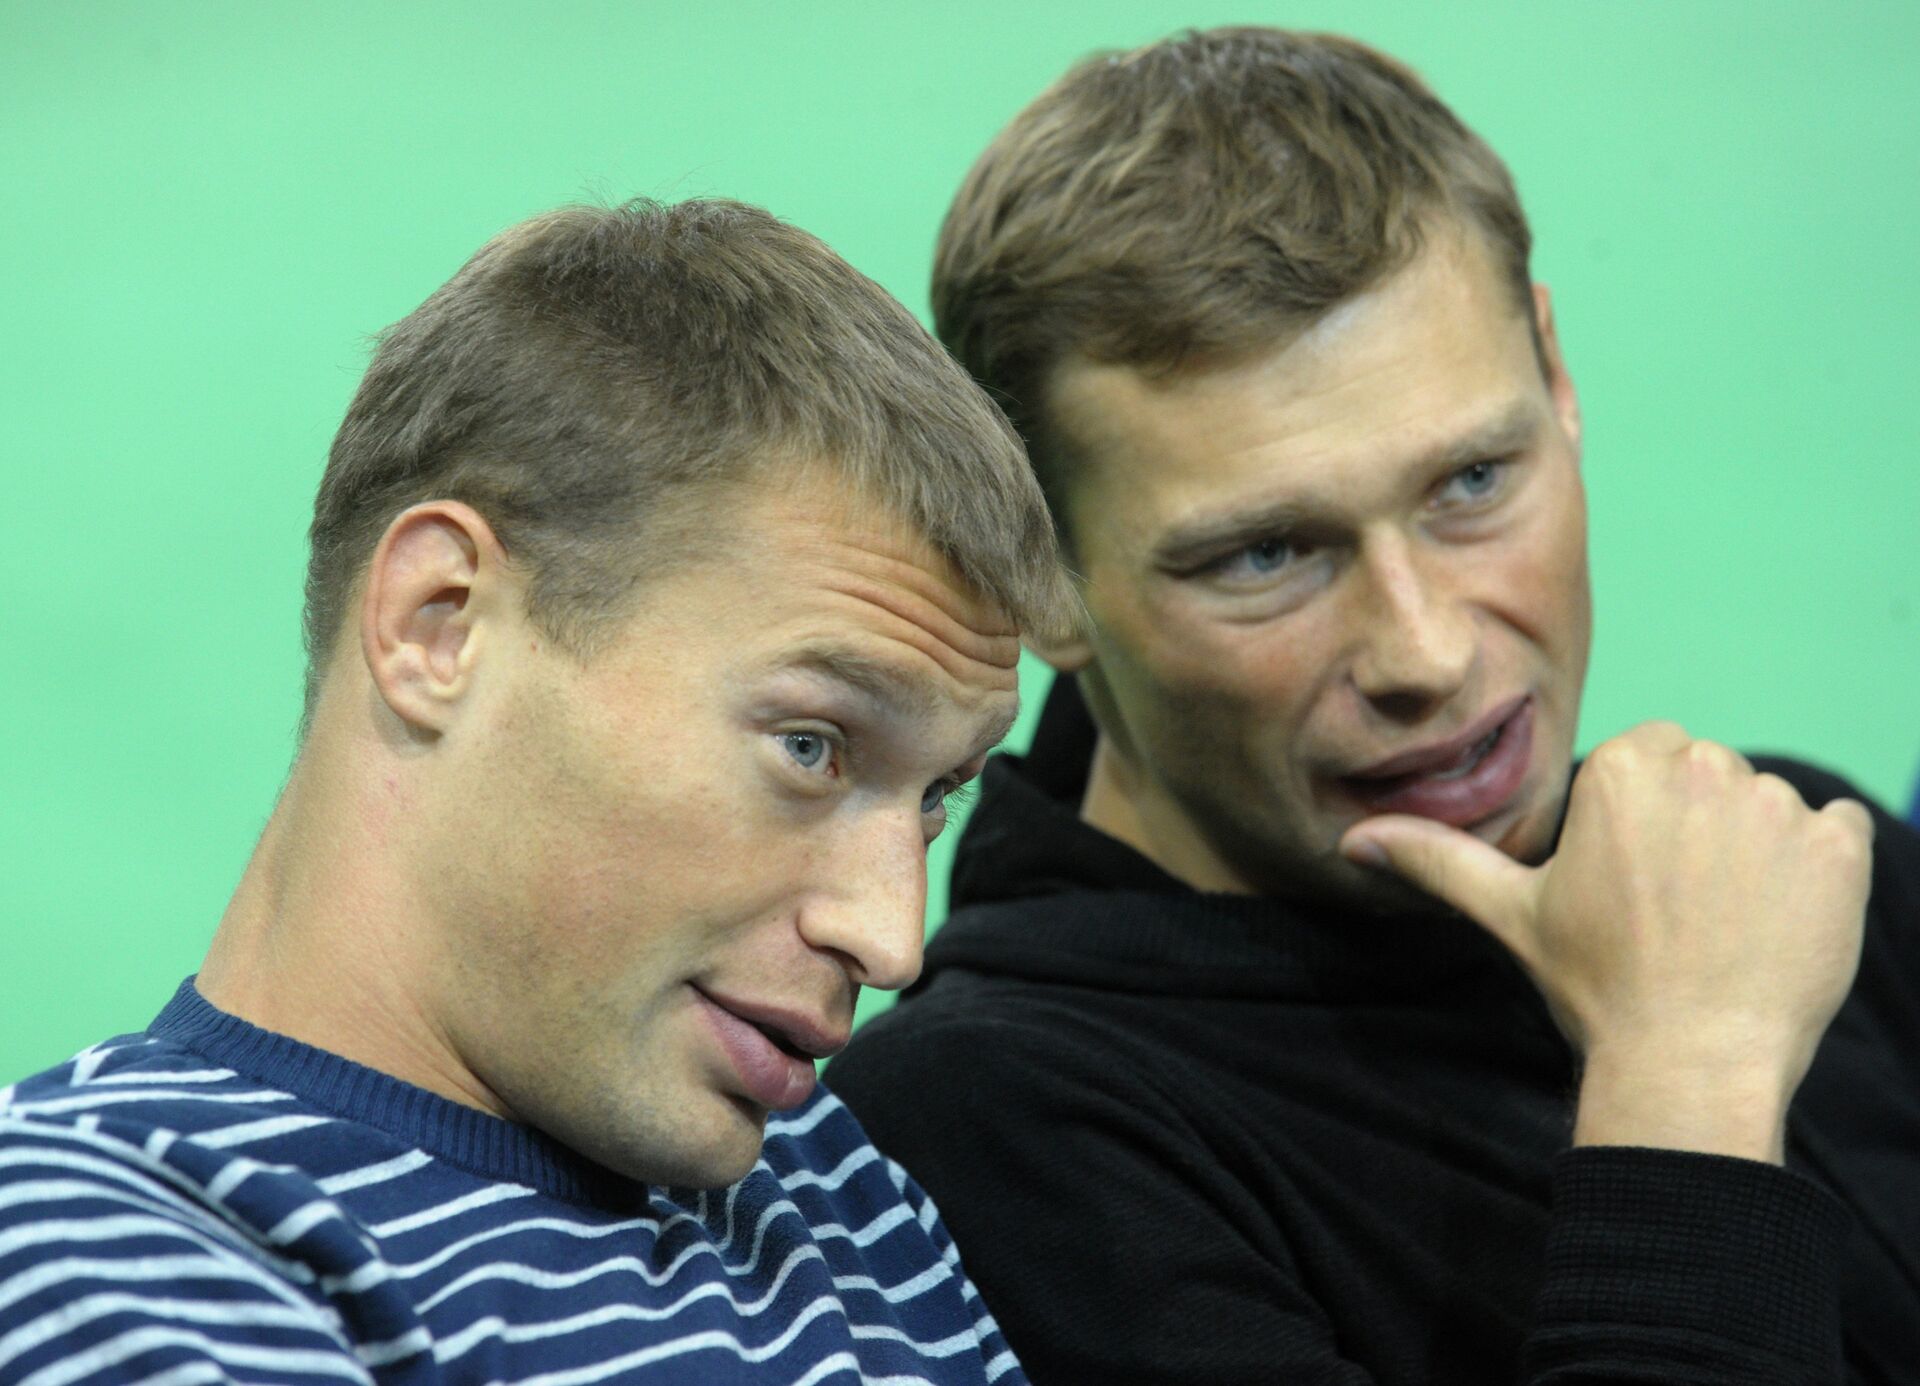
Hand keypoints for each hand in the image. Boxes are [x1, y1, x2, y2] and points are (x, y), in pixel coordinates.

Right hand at [1340, 722, 1872, 1161]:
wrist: (1691, 1060)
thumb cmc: (1598, 985)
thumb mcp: (1511, 916)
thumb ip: (1439, 860)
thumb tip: (1352, 840)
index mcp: (1622, 768)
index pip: (1645, 759)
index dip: (1640, 820)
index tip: (1634, 879)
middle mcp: (1703, 768)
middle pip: (1706, 775)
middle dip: (1697, 827)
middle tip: (1678, 907)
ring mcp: (1778, 807)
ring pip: (1767, 805)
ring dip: (1756, 849)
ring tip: (1728, 921)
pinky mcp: (1841, 847)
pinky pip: (1839, 830)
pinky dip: (1819, 868)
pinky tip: (1781, 918)